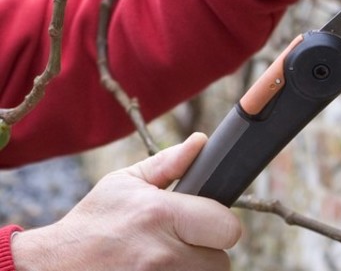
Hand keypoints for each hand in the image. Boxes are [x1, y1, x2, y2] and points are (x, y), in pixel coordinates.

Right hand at [11, 133, 240, 270]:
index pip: (227, 227)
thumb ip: (168, 163)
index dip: (220, 223)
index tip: (204, 221)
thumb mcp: (125, 184)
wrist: (52, 268)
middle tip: (183, 243)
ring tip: (167, 260)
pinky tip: (158, 270)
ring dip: (193, 268)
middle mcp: (162, 254)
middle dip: (207, 251)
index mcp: (160, 215)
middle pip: (221, 260)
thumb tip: (201, 142)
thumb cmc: (92, 224)